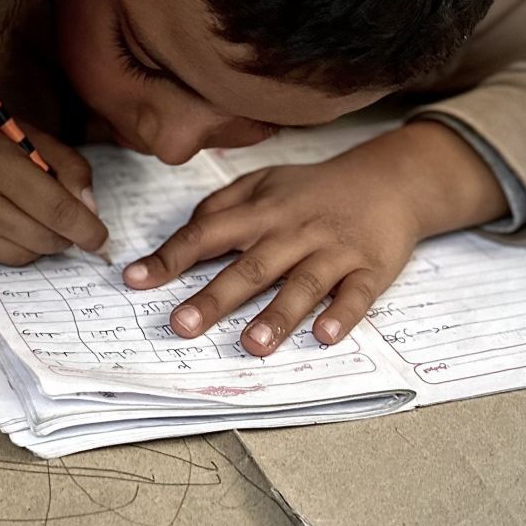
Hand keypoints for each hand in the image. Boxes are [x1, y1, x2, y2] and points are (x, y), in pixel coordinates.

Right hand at [0, 119, 107, 264]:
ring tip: (34, 216)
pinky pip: (0, 259)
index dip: (85, 228)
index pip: (55, 208)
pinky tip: (8, 222)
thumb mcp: (32, 136)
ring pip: (24, 255)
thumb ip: (69, 169)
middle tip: (69, 222)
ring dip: (41, 242)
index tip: (99, 237)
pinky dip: (15, 246)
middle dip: (65, 235)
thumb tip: (89, 212)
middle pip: (43, 238)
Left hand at [123, 121, 507, 356]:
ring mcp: (334, 250)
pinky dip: (343, 315)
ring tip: (252, 344)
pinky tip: (325, 335)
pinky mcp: (371, 268)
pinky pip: (357, 294)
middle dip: (215, 297)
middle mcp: (294, 231)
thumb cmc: (315, 189)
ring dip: (277, 315)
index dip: (170, 257)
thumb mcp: (264, 182)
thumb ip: (222, 206)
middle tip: (182, 326)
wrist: (390, 180)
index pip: (208, 234)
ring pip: (303, 284)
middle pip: (251, 266)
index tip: (135, 280)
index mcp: (262, 211)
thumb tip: (185, 233)